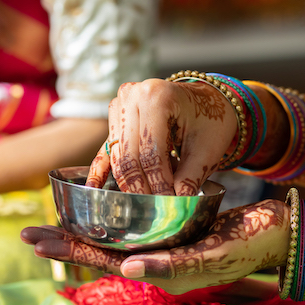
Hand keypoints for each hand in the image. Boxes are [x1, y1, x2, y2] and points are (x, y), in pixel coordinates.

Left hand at [21, 199, 289, 294]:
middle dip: (65, 242)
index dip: (70, 250)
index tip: (37, 238)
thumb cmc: (253, 243)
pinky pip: (136, 224)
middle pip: (102, 251)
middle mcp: (159, 260)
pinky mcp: (175, 230)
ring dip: (83, 229)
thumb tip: (126, 268)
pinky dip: (111, 215)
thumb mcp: (216, 255)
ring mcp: (166, 245)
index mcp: (164, 271)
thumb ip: (174, 266)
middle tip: (28, 232)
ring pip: (115, 238)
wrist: (282, 231)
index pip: (106, 261)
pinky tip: (98, 207)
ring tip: (52, 220)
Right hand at [85, 79, 237, 195]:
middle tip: (153, 209)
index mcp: (157, 96)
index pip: (151, 151)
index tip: (168, 203)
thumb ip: (190, 176)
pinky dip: (101, 171)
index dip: (159, 182)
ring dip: (128, 182)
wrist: (206, 99)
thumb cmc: (210, 120)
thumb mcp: (207, 148)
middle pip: (129, 155)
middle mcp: (132, 96)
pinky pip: (106, 149)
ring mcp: (120, 105)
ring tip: (142, 204)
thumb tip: (177, 205)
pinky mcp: (115, 119)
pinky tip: (94, 190)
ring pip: (117, 155)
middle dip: (141, 186)